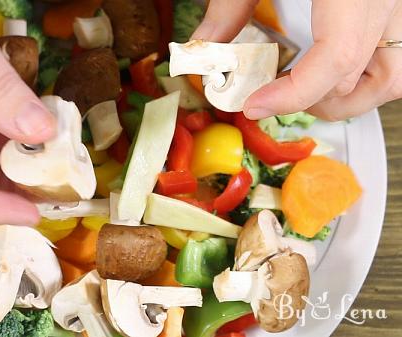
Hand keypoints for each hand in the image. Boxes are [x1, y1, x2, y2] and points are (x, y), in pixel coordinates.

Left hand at [192, 0, 401, 120]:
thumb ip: (230, 5)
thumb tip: (204, 46)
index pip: (338, 58)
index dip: (294, 94)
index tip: (255, 104)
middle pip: (374, 78)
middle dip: (320, 100)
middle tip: (275, 96)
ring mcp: (399, 0)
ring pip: (397, 74)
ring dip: (351, 94)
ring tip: (306, 90)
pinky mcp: (395, 1)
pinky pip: (398, 53)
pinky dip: (364, 73)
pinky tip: (326, 67)